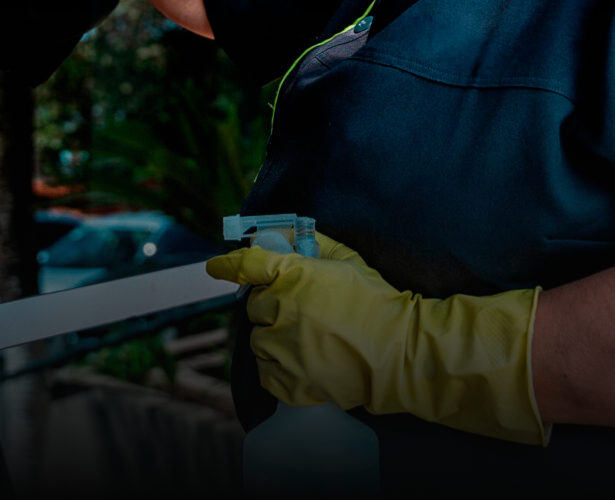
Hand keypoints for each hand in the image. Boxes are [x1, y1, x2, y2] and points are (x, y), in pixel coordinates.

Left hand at [207, 231, 549, 445]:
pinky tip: (307, 363)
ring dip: (275, 339)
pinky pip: (266, 372)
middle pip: (254, 306)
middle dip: (272, 307)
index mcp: (295, 276)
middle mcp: (282, 310)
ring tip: (310, 341)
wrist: (399, 352)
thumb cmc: (377, 302)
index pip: (249, 265)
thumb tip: (282, 234)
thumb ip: (313, 243)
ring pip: (258, 341)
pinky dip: (280, 369)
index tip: (215, 266)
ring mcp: (283, 349)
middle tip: (302, 312)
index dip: (228, 264)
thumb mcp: (348, 260)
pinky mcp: (288, 381)